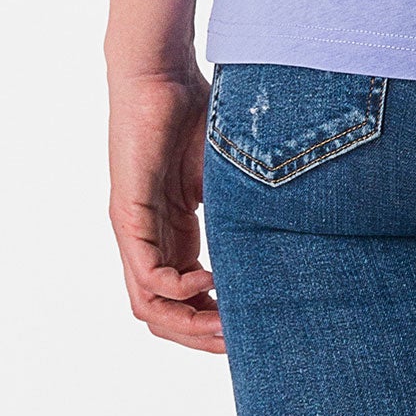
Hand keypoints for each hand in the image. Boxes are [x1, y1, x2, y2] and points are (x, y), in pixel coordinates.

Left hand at [107, 68, 223, 352]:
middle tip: (238, 343)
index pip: (184, 296)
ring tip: (224, 325)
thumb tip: (287, 233)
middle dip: (201, 334)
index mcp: (172, 230)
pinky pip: (144, 273)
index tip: (246, 329)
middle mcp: (148, 237)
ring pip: (149, 304)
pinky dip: (174, 289)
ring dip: (186, 323)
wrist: (161, 72)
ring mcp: (134, 229)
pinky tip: (206, 281)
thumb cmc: (196, 111)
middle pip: (163, 312)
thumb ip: (243, 208)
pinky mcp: (127, 213)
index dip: (212, 319)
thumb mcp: (229, 174)